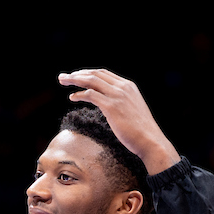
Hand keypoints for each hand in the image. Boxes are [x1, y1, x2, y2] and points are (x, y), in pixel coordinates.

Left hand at [57, 69, 178, 173]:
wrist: (150, 140)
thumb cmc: (140, 131)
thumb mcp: (131, 110)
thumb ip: (121, 103)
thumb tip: (109, 107)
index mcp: (128, 86)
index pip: (104, 73)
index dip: (88, 73)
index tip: (76, 76)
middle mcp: (123, 87)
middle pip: (96, 74)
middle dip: (77, 74)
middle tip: (63, 77)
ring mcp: (117, 95)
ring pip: (91, 81)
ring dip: (74, 80)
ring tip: (62, 82)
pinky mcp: (111, 106)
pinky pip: (91, 95)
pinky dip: (79, 94)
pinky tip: (72, 98)